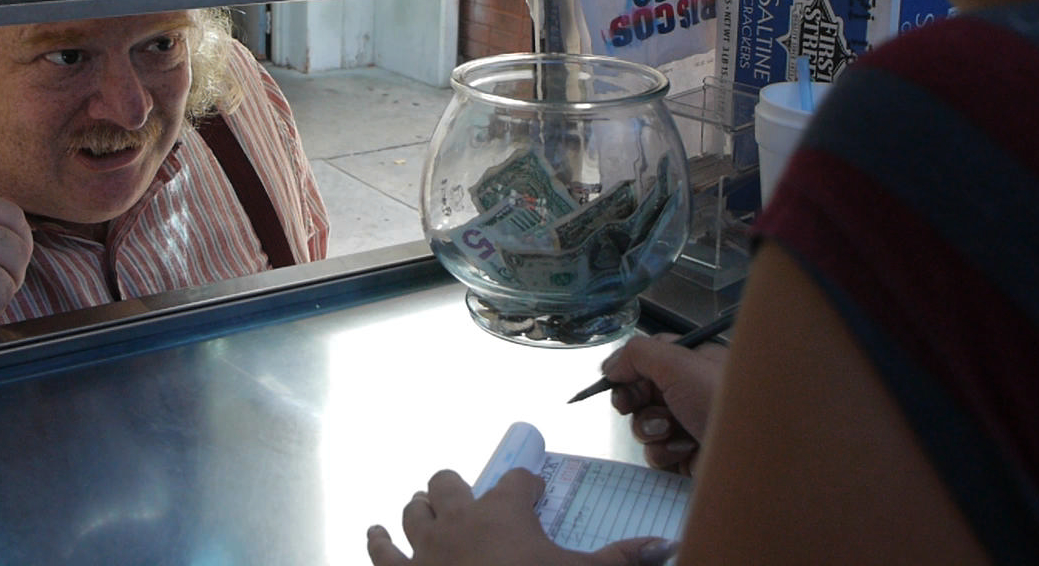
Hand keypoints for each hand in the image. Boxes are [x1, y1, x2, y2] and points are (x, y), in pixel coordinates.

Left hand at [366, 470, 674, 565]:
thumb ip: (621, 559)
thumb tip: (665, 546)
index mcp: (504, 511)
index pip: (518, 481)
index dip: (526, 483)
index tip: (533, 489)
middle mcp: (459, 518)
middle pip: (449, 483)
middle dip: (456, 486)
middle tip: (465, 496)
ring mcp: (424, 546)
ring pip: (413, 510)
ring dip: (419, 507)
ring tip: (422, 505)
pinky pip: (380, 551)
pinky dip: (378, 541)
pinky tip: (374, 533)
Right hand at [603, 334, 728, 473]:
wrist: (752, 456)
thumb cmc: (720, 401)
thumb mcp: (678, 363)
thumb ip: (637, 354)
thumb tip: (611, 367)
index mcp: (695, 363)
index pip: (651, 357)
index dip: (629, 367)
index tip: (612, 379)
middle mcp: (692, 392)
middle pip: (642, 393)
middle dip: (634, 401)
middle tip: (631, 405)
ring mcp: (690, 426)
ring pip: (646, 426)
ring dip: (650, 429)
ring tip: (670, 430)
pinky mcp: (687, 457)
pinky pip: (657, 454)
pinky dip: (665, 452)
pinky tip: (684, 450)